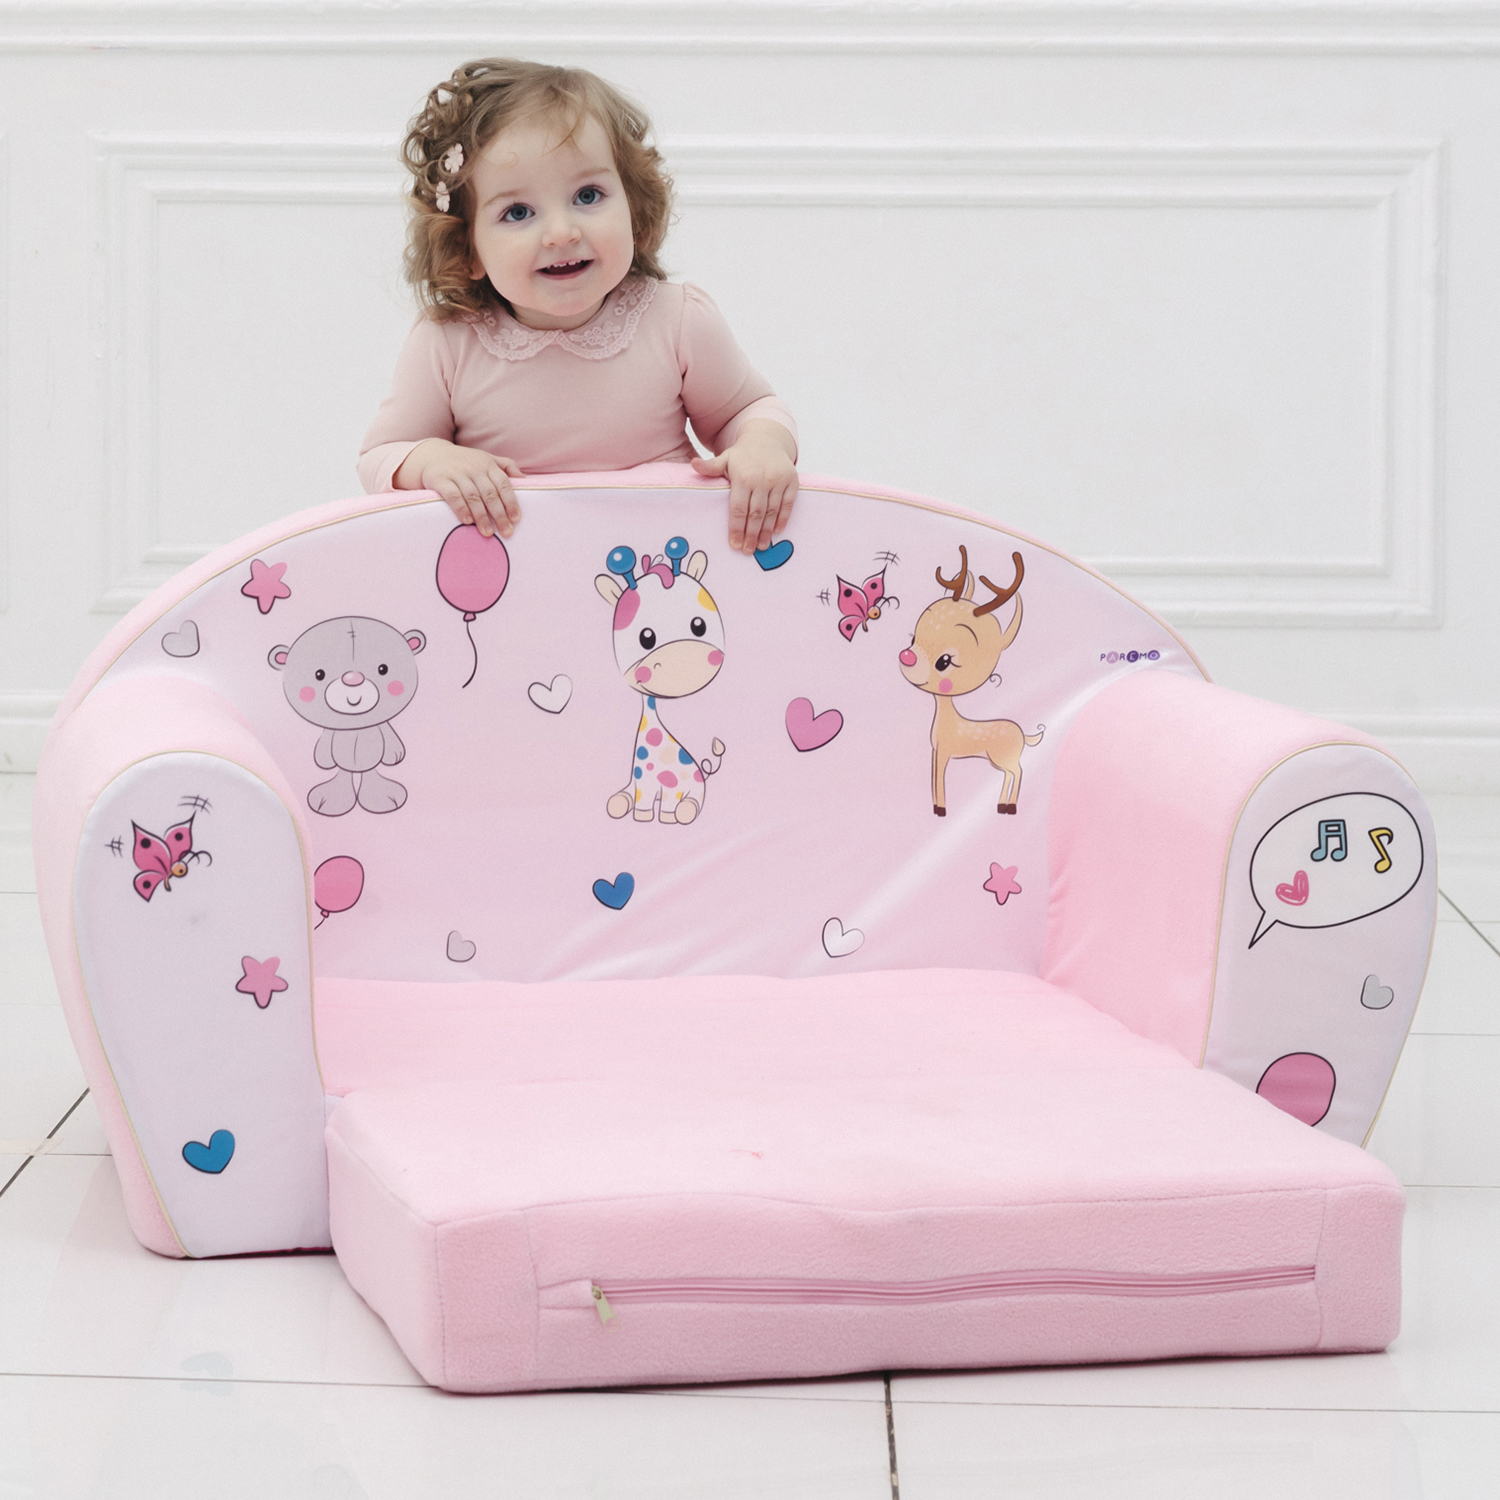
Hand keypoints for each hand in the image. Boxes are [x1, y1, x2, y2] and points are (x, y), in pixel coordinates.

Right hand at [394, 439, 521, 537]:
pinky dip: (461, 508)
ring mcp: (457, 473)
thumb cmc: (465, 461)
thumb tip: (525, 479)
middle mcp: (474, 468)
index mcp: (487, 464)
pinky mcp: (441, 479)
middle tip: (506, 532)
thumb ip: (506, 466)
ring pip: (473, 496)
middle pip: (490, 493)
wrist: (432, 454)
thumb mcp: (486, 458)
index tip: (516, 519)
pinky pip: (453, 495)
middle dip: (499, 514)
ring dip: (481, 516)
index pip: (503, 484)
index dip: (510, 502)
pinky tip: (467, 521)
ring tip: (488, 533)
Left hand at [691, 420, 797, 554]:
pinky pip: (788, 504)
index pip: (738, 509)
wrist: (767, 439)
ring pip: (772, 511)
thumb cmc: (742, 456)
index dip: (736, 528)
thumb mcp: (725, 459)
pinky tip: (777, 532)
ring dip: (767, 531)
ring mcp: (778, 481)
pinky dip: (783, 519)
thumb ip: (710, 466)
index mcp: (743, 478)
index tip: (734, 545)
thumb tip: (693, 464)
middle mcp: (761, 480)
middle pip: (755, 514)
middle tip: (748, 551)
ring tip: (761, 547)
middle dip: (751, 535)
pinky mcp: (791, 481)